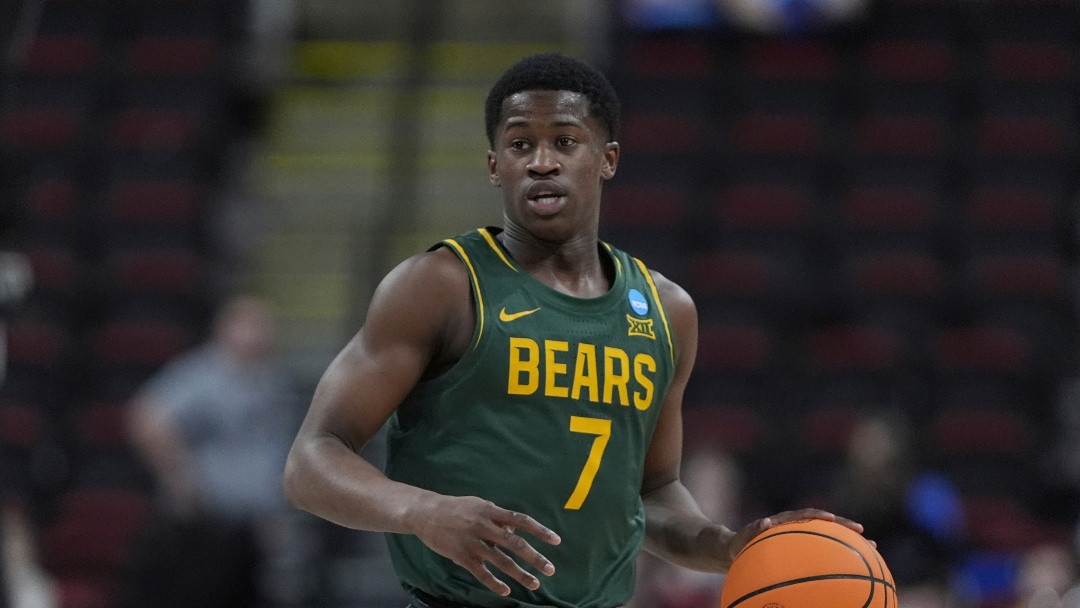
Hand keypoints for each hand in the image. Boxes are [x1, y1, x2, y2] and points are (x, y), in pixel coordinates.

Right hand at [410, 495, 561, 595]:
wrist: (426, 514)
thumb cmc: (456, 508)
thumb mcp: (479, 505)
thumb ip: (498, 517)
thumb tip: (516, 530)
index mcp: (491, 511)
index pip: (521, 520)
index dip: (539, 530)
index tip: (556, 540)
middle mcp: (484, 526)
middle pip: (515, 543)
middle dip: (534, 557)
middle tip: (550, 569)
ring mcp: (473, 542)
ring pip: (501, 561)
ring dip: (519, 574)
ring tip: (534, 583)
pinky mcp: (461, 556)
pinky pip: (481, 573)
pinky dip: (494, 583)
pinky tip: (505, 591)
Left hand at [723, 508, 866, 568]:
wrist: (730, 550)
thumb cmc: (736, 545)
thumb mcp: (740, 538)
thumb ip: (751, 531)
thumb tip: (764, 522)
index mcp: (782, 522)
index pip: (805, 515)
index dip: (818, 516)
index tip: (832, 519)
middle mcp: (795, 528)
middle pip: (824, 525)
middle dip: (844, 527)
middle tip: (864, 533)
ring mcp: (799, 539)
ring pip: (828, 540)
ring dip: (848, 544)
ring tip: (871, 550)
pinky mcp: (800, 551)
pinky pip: (821, 555)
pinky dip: (838, 560)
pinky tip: (855, 574)